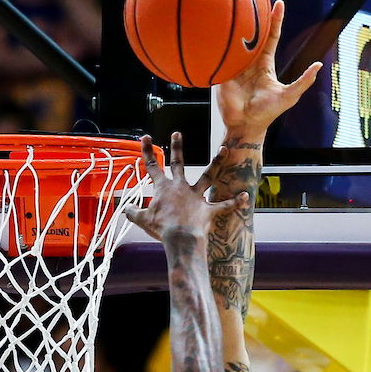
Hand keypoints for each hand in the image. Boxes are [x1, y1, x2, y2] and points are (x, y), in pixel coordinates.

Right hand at [125, 133, 247, 243]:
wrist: (180, 238)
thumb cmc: (161, 229)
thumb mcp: (142, 220)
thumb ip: (133, 212)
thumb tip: (125, 208)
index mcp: (163, 189)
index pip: (152, 167)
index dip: (147, 152)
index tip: (145, 137)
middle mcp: (180, 188)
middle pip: (178, 164)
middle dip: (177, 147)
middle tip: (177, 133)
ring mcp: (196, 197)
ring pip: (208, 176)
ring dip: (217, 162)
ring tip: (224, 150)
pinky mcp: (207, 209)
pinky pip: (223, 206)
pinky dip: (234, 202)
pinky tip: (245, 197)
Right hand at [215, 0, 321, 138]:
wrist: (245, 126)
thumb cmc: (267, 113)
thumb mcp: (289, 96)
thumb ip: (303, 81)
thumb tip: (319, 65)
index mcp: (265, 65)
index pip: (271, 37)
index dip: (275, 21)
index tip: (279, 3)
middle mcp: (250, 63)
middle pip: (253, 35)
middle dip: (255, 16)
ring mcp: (235, 67)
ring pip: (236, 43)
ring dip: (237, 27)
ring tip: (238, 7)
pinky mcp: (223, 74)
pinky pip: (221, 57)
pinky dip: (220, 45)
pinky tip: (219, 30)